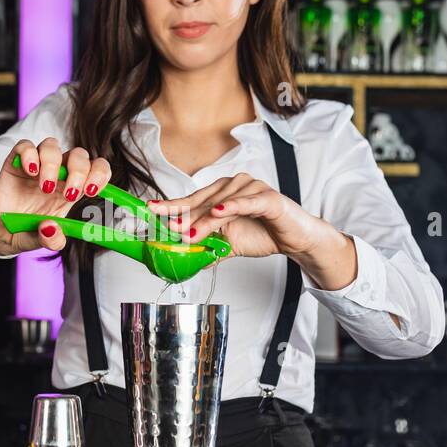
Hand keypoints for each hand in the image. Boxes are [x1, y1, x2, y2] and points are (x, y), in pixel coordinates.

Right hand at [0, 138, 111, 254]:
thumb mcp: (44, 242)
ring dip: (53, 164)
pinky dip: (29, 155)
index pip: (96, 169)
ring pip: (52, 145)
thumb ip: (52, 240)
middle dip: (79, 171)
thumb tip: (51, 228)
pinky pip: (25, 146)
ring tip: (44, 187)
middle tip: (70, 194)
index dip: (100, 174)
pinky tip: (30, 171)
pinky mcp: (16, 162)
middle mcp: (57, 174)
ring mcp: (37, 166)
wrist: (0, 233)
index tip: (92, 191)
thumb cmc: (27, 231)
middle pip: (78, 154)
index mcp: (72, 189)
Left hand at [146, 172, 357, 288]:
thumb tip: (184, 261)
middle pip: (203, 200)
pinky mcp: (269, 198)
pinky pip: (249, 201)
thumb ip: (208, 249)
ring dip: (204, 219)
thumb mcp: (229, 245)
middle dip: (183, 215)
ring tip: (189, 234)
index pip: (192, 199)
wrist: (295, 239)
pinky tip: (220, 212)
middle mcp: (234, 186)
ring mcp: (251, 189)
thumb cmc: (263, 234)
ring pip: (222, 203)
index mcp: (221, 194)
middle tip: (165, 226)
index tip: (151, 210)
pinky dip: (234, 206)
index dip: (171, 205)